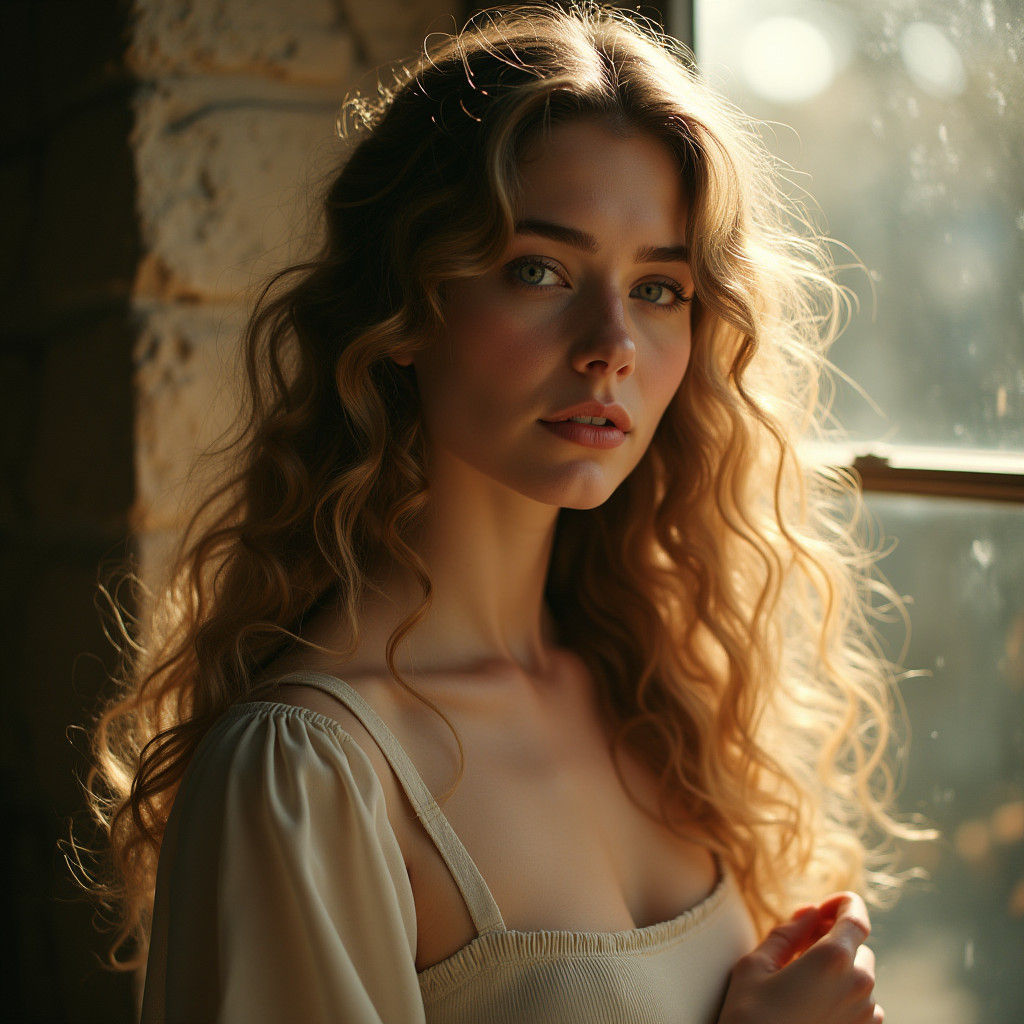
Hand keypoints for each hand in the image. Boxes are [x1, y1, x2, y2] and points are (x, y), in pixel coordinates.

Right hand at [718, 891, 882, 1023]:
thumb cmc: (750, 1017)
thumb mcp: (756, 965)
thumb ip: (787, 934)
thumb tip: (809, 913)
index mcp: (833, 959)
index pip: (856, 916)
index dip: (843, 903)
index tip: (823, 906)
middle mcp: (859, 984)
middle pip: (857, 947)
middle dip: (833, 940)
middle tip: (801, 946)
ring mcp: (865, 1015)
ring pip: (860, 977)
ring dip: (838, 971)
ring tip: (802, 982)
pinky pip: (863, 1006)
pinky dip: (843, 997)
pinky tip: (813, 1007)